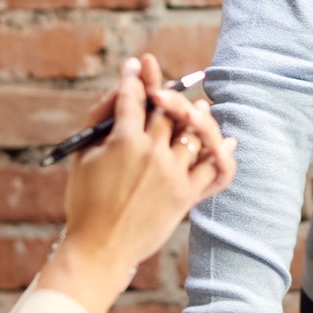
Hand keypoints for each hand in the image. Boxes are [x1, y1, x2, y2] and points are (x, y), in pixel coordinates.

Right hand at [40, 56, 236, 312]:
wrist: (101, 248)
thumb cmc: (85, 201)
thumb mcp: (83, 156)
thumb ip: (100, 119)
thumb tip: (121, 92)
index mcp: (124, 141)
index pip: (134, 98)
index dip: (135, 77)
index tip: (137, 64)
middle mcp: (153, 153)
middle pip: (167, 111)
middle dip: (164, 89)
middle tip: (163, 79)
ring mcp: (174, 174)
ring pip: (195, 134)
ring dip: (198, 116)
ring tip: (199, 106)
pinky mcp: (187, 195)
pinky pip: (216, 169)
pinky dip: (225, 153)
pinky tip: (229, 140)